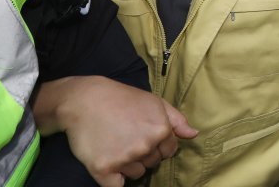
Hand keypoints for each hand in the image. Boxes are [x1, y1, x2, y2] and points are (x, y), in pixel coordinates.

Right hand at [45, 76, 196, 186]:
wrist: (84, 100)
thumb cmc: (122, 99)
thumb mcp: (154, 102)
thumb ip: (176, 120)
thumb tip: (193, 135)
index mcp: (161, 130)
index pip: (169, 151)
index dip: (158, 145)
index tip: (143, 136)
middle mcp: (145, 146)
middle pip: (153, 163)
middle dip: (144, 154)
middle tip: (127, 138)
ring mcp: (124, 158)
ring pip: (136, 174)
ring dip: (128, 165)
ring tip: (116, 145)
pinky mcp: (104, 169)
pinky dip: (114, 180)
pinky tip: (110, 165)